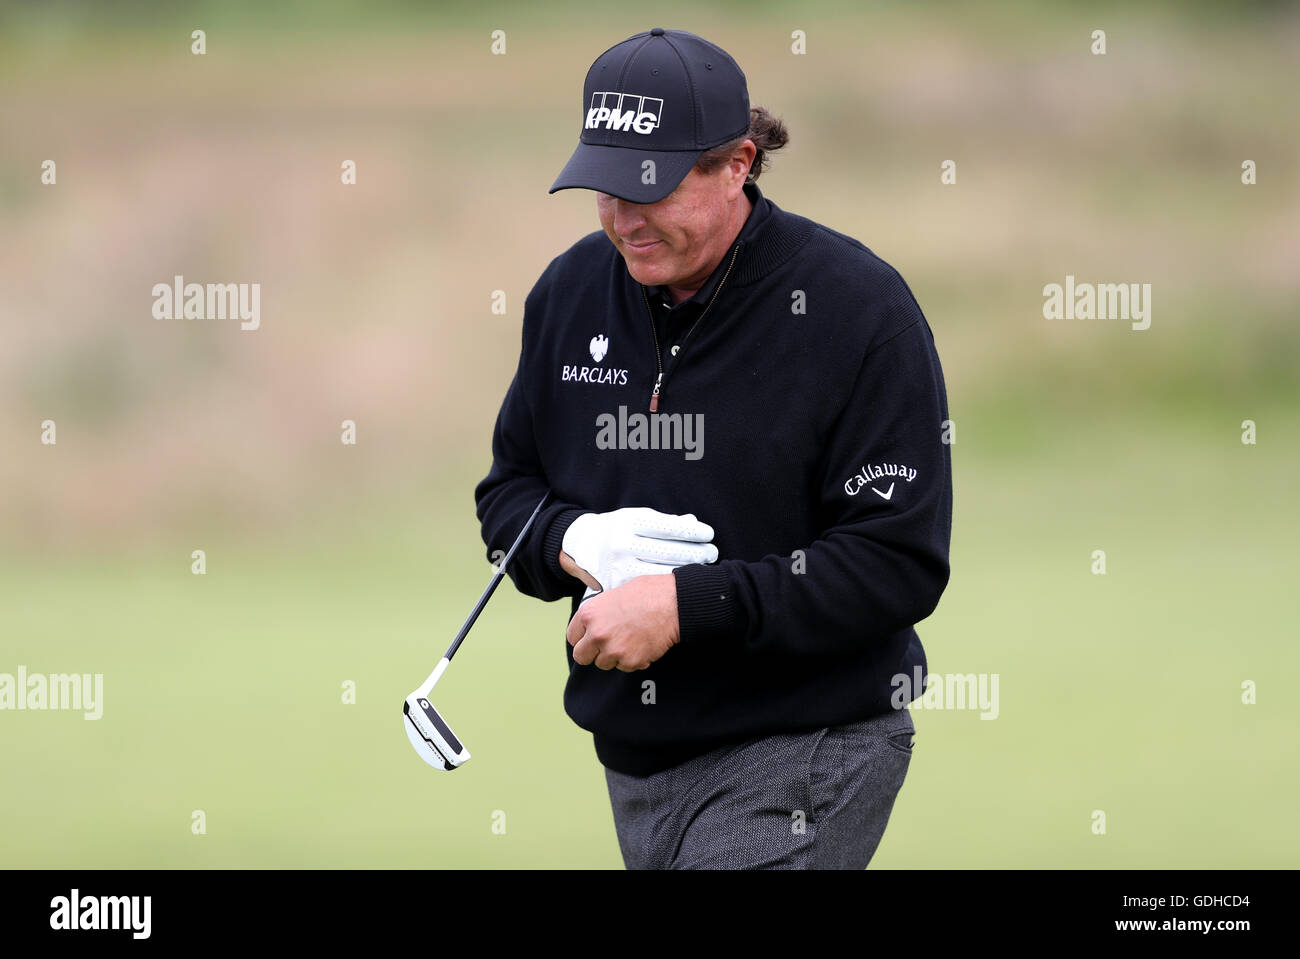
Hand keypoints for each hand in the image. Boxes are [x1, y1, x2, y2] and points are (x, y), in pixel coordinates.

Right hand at [560, 507, 717, 594]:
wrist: (581, 545)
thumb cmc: (616, 528)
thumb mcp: (635, 517)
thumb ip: (663, 521)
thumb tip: (692, 521)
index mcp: (627, 523)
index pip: (667, 528)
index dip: (691, 532)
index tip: (708, 534)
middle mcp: (620, 544)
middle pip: (666, 551)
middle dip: (694, 552)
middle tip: (712, 553)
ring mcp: (617, 567)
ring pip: (660, 572)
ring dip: (686, 570)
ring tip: (704, 566)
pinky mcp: (615, 586)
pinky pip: (647, 587)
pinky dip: (667, 585)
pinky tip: (683, 582)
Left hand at [566, 574, 679, 671]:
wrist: (673, 603)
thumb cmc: (647, 593)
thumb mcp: (613, 595)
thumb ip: (598, 614)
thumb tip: (592, 625)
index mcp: (588, 614)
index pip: (572, 637)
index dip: (583, 638)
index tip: (591, 638)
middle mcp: (597, 634)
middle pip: (582, 657)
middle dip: (593, 653)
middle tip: (607, 645)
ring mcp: (613, 650)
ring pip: (604, 664)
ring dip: (614, 656)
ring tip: (630, 640)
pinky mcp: (630, 661)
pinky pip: (625, 667)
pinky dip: (633, 659)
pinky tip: (642, 643)